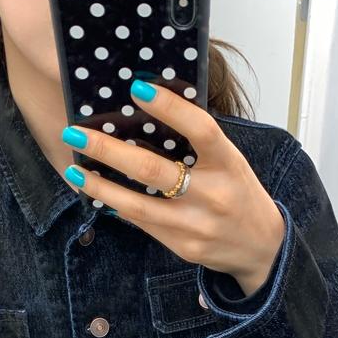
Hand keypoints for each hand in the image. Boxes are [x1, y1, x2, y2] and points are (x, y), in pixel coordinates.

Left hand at [60, 78, 285, 294]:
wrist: (262, 248)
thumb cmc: (240, 194)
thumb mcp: (231, 162)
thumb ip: (198, 143)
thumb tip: (149, 112)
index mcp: (228, 164)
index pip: (200, 129)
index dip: (170, 108)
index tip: (137, 89)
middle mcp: (212, 194)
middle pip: (153, 169)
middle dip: (109, 150)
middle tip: (76, 132)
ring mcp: (196, 225)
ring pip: (138, 205)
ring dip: (100, 186)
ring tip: (75, 168)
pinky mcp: (183, 247)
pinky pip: (143, 223)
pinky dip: (117, 206)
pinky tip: (97, 193)